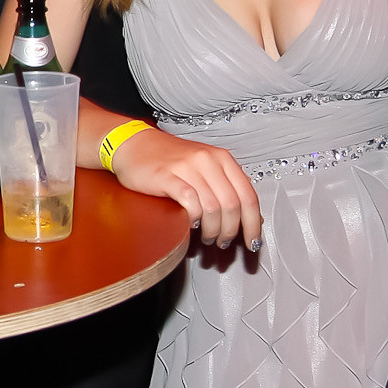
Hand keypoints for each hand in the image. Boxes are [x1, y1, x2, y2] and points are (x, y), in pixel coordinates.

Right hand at [107, 126, 262, 249]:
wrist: (134, 145)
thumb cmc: (169, 160)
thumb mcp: (204, 167)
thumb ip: (226, 187)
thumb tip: (250, 219)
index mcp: (222, 159)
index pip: (248, 195)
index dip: (253, 224)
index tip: (252, 242)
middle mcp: (208, 160)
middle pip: (232, 205)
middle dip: (231, 231)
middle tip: (223, 243)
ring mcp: (187, 167)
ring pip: (213, 207)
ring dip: (213, 230)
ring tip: (208, 238)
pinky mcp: (167, 176)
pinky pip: (190, 202)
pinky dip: (195, 218)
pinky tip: (192, 224)